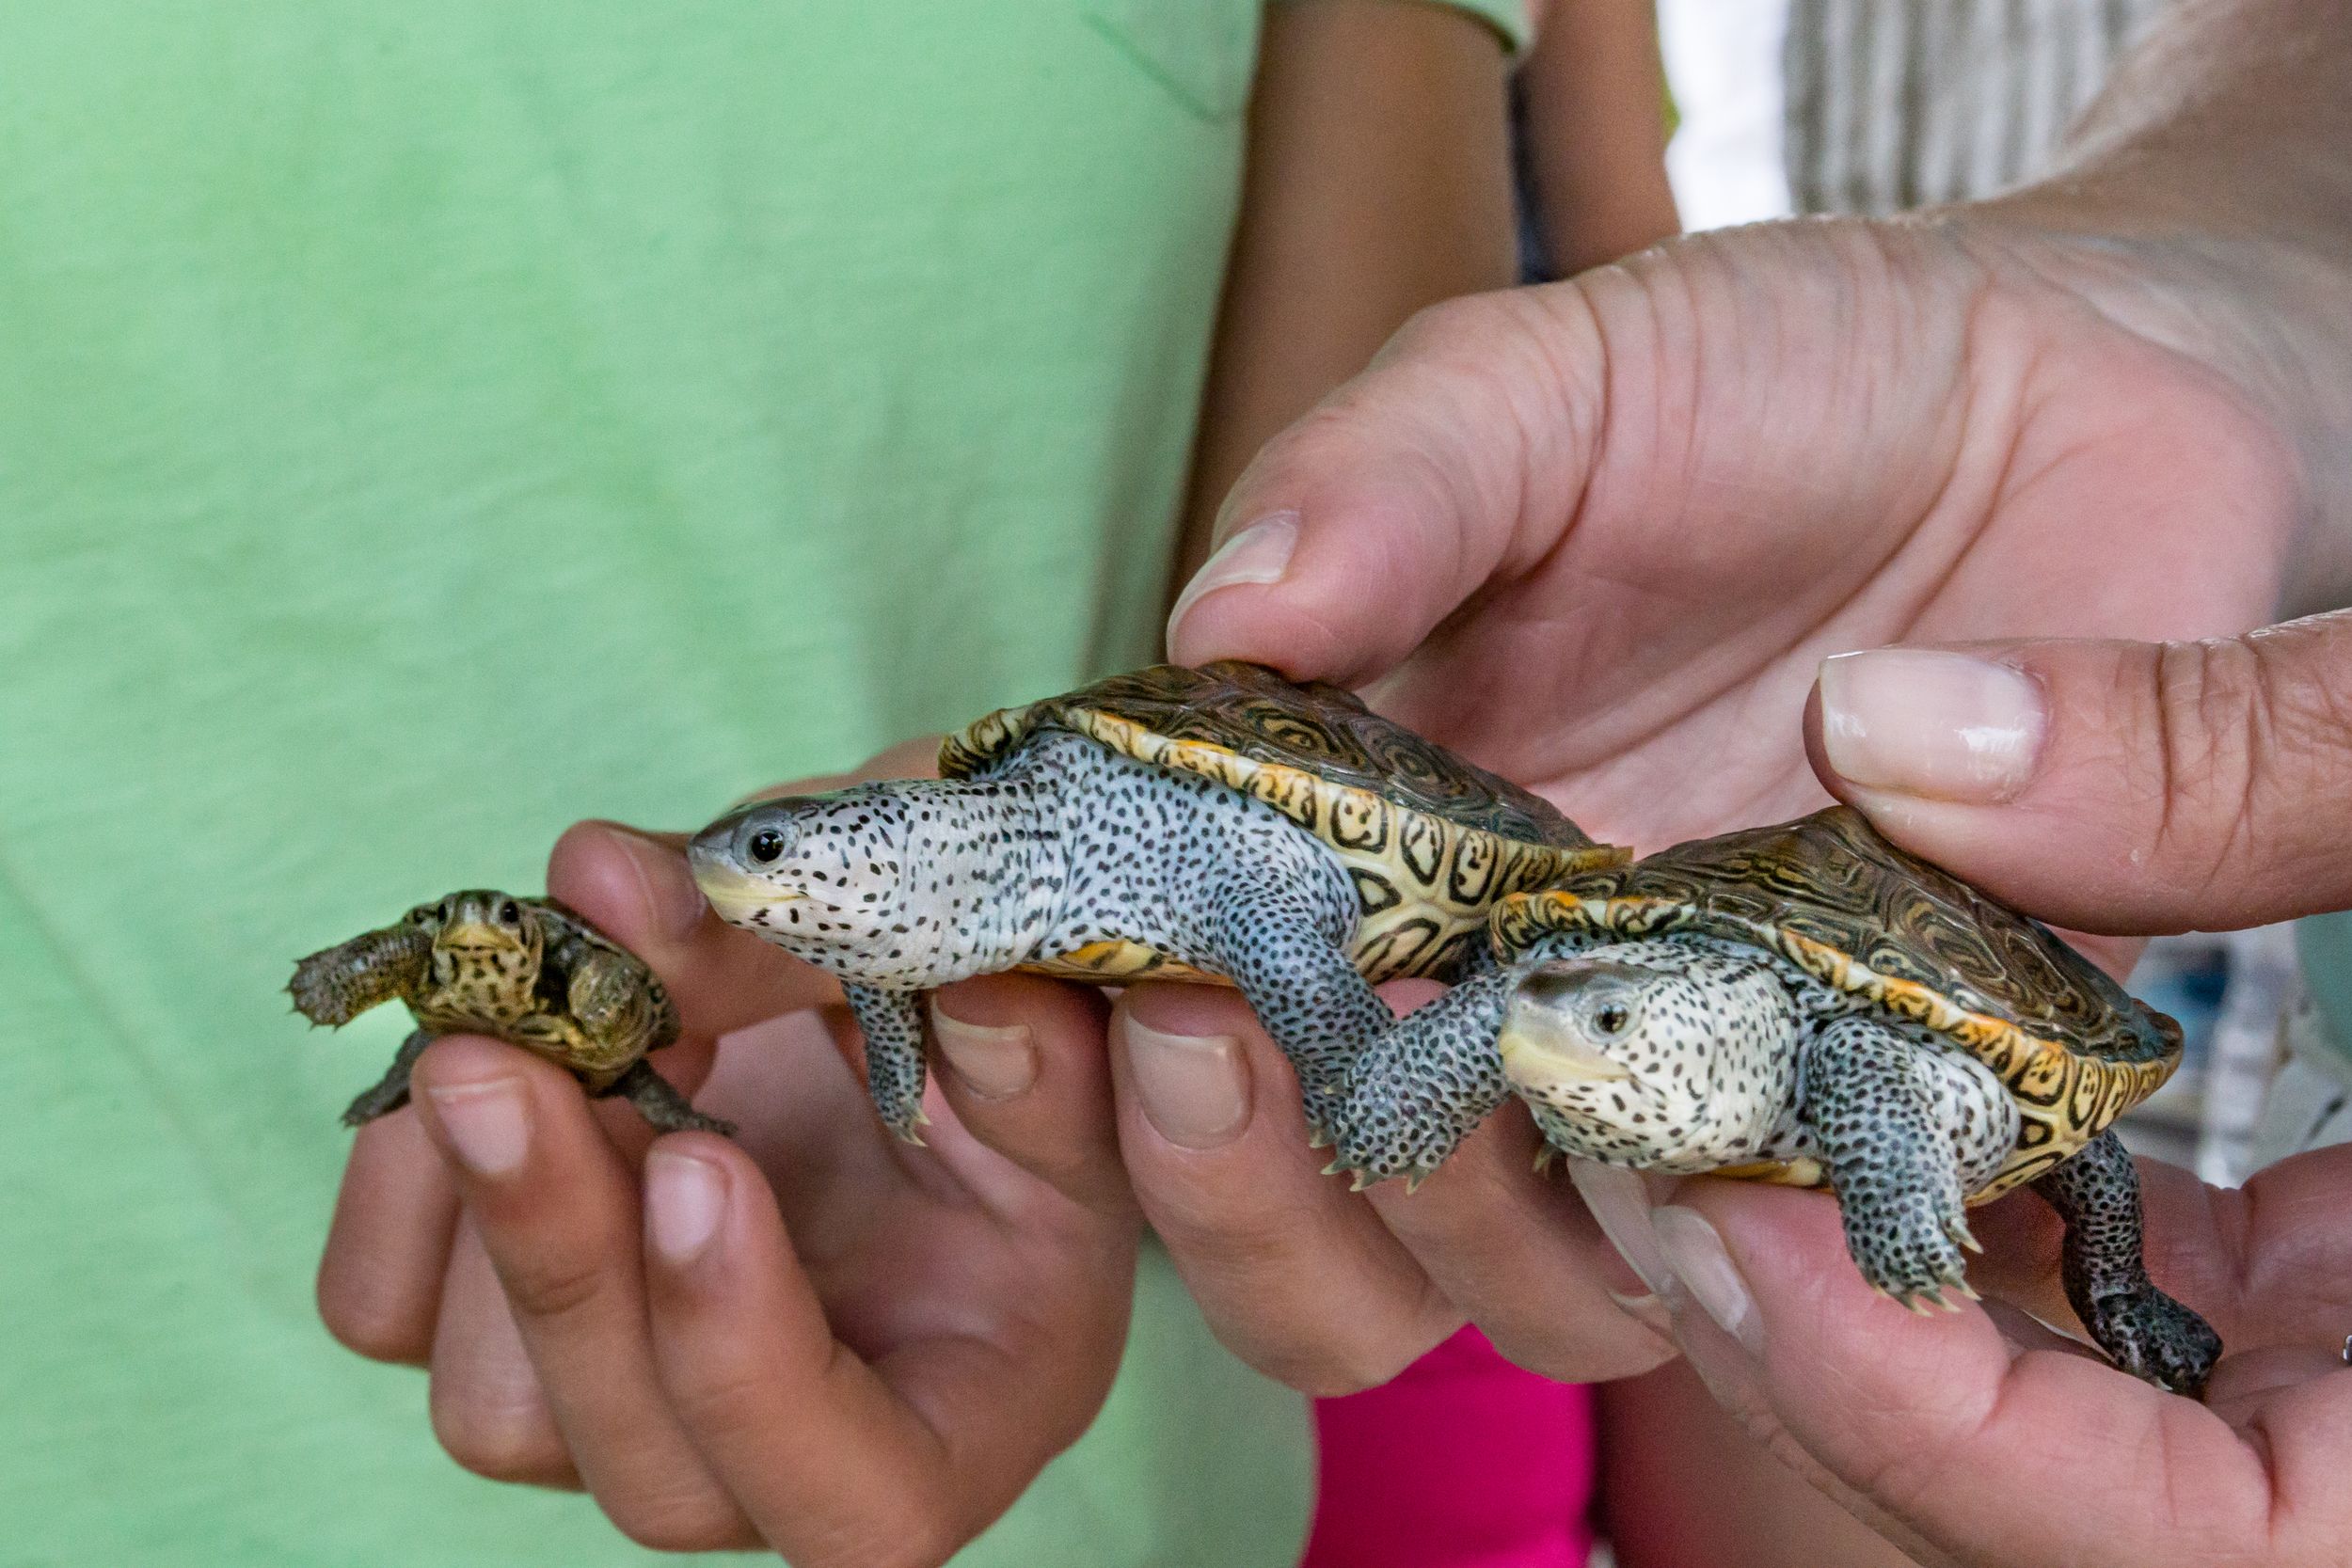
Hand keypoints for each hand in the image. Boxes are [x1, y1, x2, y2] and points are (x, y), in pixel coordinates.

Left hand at [315, 748, 1138, 1566]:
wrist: (901, 964)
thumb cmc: (986, 987)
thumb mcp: (1004, 967)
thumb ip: (881, 943)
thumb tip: (623, 888)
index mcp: (972, 1397)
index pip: (867, 1507)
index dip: (755, 1359)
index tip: (701, 1163)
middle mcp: (796, 1451)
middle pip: (651, 1469)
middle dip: (567, 1255)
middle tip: (519, 1046)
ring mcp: (641, 1406)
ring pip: (496, 1411)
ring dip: (488, 1199)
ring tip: (549, 1014)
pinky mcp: (511, 1333)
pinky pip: (390, 1314)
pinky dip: (400, 1182)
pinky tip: (476, 1050)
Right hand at [1106, 197, 2323, 1397]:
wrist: (2074, 404)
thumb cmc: (1778, 381)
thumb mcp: (1554, 386)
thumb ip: (1387, 484)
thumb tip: (1218, 620)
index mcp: (1312, 813)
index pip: (1102, 953)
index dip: (1005, 990)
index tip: (963, 953)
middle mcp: (1429, 979)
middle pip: (1238, 1194)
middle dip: (1179, 1150)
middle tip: (1179, 1016)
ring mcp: (1606, 1069)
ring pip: (1429, 1281)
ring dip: (1375, 1210)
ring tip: (1415, 1048)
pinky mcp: (1790, 1120)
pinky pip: (1683, 1267)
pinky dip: (1636, 1229)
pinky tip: (1654, 1104)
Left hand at [1587, 609, 2351, 1567]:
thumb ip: (2266, 753)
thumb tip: (1889, 728)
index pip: (2191, 1553)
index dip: (1937, 1422)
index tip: (1733, 1225)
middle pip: (2063, 1506)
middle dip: (1833, 1348)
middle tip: (1637, 1144)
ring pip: (2067, 1416)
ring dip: (1869, 1274)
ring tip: (1692, 1098)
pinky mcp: (2331, 1301)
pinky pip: (2119, 1314)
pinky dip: (1970, 1209)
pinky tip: (1850, 1072)